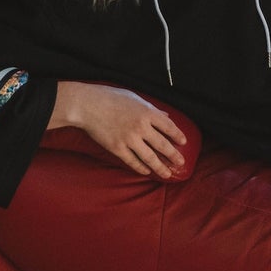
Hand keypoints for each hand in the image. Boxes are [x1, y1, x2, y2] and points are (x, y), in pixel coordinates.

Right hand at [51, 81, 186, 179]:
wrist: (87, 105)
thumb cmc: (110, 97)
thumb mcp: (134, 98)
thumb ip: (151, 108)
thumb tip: (165, 115)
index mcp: (147, 112)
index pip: (168, 126)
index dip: (178, 135)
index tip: (183, 142)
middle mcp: (141, 127)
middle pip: (162, 145)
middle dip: (174, 155)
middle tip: (181, 162)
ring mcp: (129, 139)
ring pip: (150, 157)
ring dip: (160, 167)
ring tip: (167, 173)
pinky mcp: (117, 148)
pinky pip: (133, 161)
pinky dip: (141, 168)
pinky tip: (147, 171)